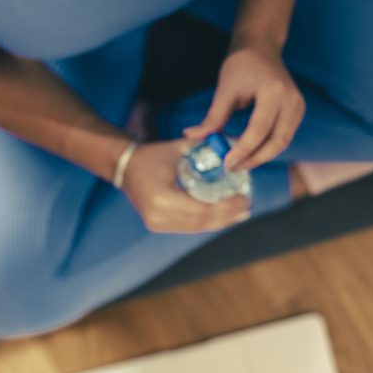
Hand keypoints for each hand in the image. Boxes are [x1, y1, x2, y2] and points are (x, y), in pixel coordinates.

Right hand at [120, 139, 251, 233]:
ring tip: (239, 214)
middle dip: (227, 216)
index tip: (245, 198)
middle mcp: (158, 216)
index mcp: (163, 197)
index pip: (202, 208)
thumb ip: (209, 148)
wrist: (125, 166)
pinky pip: (187, 227)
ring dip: (219, 222)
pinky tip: (221, 217)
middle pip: (201, 222)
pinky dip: (206, 222)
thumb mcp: (181, 148)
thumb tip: (239, 145)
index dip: (227, 207)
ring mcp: (156, 224)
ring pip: (196, 227)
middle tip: (247, 206)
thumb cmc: (153, 154)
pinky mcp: (157, 226)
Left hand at [184, 47, 304, 171]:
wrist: (261, 49)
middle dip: (254, 159)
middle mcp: (291, 100)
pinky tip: (249, 151)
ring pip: (282, 143)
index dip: (243, 149)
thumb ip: (212, 117)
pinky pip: (283, 137)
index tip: (227, 163)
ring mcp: (298, 106)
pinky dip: (267, 148)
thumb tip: (191, 136)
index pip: (259, 129)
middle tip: (232, 168)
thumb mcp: (224, 89)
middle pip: (277, 142)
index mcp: (273, 91)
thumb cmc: (241, 66)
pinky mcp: (297, 112)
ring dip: (260, 156)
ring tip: (238, 162)